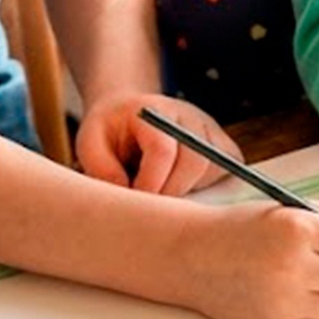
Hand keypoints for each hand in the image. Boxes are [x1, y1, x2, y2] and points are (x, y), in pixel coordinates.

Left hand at [74, 92, 241, 194]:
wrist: (129, 115)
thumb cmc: (109, 132)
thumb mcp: (90, 144)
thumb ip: (102, 170)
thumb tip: (132, 196)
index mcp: (152, 110)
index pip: (163, 150)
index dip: (150, 184)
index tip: (135, 200)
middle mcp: (187, 116)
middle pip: (196, 160)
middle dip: (172, 193)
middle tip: (151, 207)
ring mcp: (209, 129)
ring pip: (214, 169)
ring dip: (189, 191)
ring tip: (162, 191)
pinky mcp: (223, 146)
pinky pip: (228, 172)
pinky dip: (210, 189)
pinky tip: (185, 189)